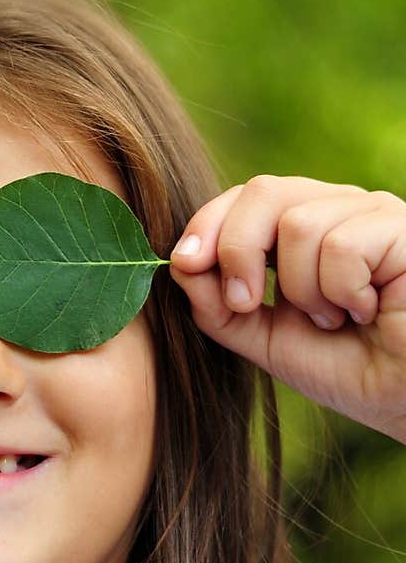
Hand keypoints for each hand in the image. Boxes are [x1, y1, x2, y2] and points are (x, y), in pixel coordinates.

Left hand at [169, 175, 405, 442]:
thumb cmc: (352, 370)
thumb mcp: (268, 340)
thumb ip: (219, 308)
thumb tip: (179, 265)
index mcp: (305, 225)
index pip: (246, 198)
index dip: (209, 224)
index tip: (184, 262)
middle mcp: (338, 208)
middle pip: (263, 192)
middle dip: (237, 250)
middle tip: (245, 303)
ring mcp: (373, 213)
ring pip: (298, 224)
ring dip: (304, 291)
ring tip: (335, 319)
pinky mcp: (402, 229)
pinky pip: (340, 245)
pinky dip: (342, 292)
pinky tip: (368, 312)